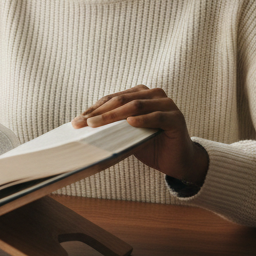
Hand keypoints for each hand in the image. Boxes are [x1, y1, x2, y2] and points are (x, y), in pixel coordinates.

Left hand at [71, 85, 207, 187]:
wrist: (177, 161)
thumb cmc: (150, 145)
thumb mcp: (128, 134)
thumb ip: (114, 125)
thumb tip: (85, 127)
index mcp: (140, 94)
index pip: (112, 98)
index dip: (94, 108)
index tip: (77, 120)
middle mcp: (154, 95)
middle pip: (121, 100)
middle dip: (99, 112)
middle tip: (83, 123)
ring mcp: (167, 105)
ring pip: (136, 106)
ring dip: (114, 115)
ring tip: (97, 124)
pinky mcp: (176, 118)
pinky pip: (156, 116)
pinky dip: (142, 119)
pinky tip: (130, 123)